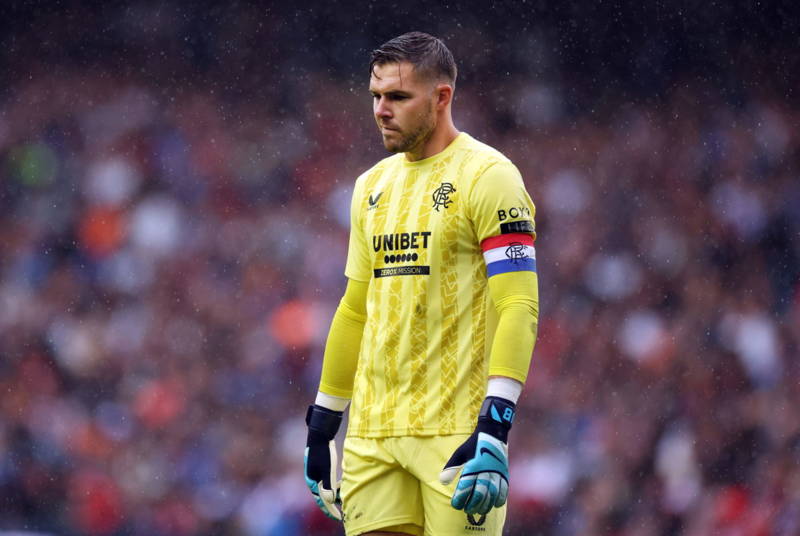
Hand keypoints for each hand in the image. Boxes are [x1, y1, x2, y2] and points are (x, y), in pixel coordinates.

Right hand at [304, 405, 343, 519]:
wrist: (319, 436)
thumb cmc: (323, 452)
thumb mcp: (327, 470)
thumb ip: (328, 486)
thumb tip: (329, 500)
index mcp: (313, 482)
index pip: (322, 501)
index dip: (331, 511)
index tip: (339, 518)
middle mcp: (312, 479)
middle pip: (322, 497)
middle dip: (330, 506)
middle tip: (340, 513)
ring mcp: (315, 472)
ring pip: (324, 489)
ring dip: (332, 495)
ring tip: (341, 499)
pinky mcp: (319, 467)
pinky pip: (325, 481)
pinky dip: (332, 486)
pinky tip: (340, 484)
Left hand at [439, 397, 513, 514]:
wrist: (492, 433)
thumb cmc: (473, 445)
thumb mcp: (460, 453)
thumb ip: (451, 467)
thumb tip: (442, 481)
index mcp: (473, 465)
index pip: (466, 487)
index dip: (460, 498)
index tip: (456, 505)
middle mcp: (485, 470)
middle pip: (480, 493)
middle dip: (472, 504)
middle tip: (467, 510)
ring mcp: (497, 472)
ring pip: (492, 494)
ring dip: (486, 504)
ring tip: (480, 511)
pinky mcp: (504, 472)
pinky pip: (504, 489)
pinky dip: (500, 498)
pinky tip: (495, 504)